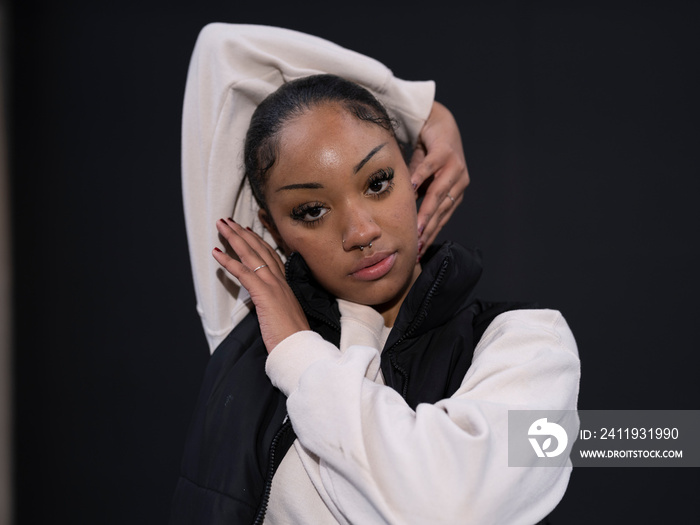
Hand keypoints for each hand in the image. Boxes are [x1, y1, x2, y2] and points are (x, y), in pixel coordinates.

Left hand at [212, 218, 309, 352]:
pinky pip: (243, 272)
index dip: (258, 242)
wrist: (298, 346)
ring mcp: (273, 285)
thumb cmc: (291, 336)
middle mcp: (280, 280)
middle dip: (243, 233)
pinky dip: (228, 261)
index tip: (247, 231)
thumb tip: (266, 306)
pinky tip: (216, 253)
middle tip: (228, 221)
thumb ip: (275, 305)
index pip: (271, 256)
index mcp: (285, 285)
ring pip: (251, 255)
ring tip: (221, 226)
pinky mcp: (264, 294)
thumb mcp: (283, 315)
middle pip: (260, 250)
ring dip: (234, 239)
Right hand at [409, 101, 469, 255]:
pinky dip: (420, 178)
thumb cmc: (429, 152)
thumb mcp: (422, 178)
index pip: (443, 218)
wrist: (438, 120)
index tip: (419, 250)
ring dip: (426, 212)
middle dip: (429, 229)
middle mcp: (459, 181)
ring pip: (438, 194)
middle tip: (417, 245)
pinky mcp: (445, 151)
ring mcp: (455, 166)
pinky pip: (430, 168)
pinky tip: (411, 190)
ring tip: (416, 227)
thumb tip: (404, 216)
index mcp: (456, 191)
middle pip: (441, 210)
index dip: (431, 234)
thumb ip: (418, 195)